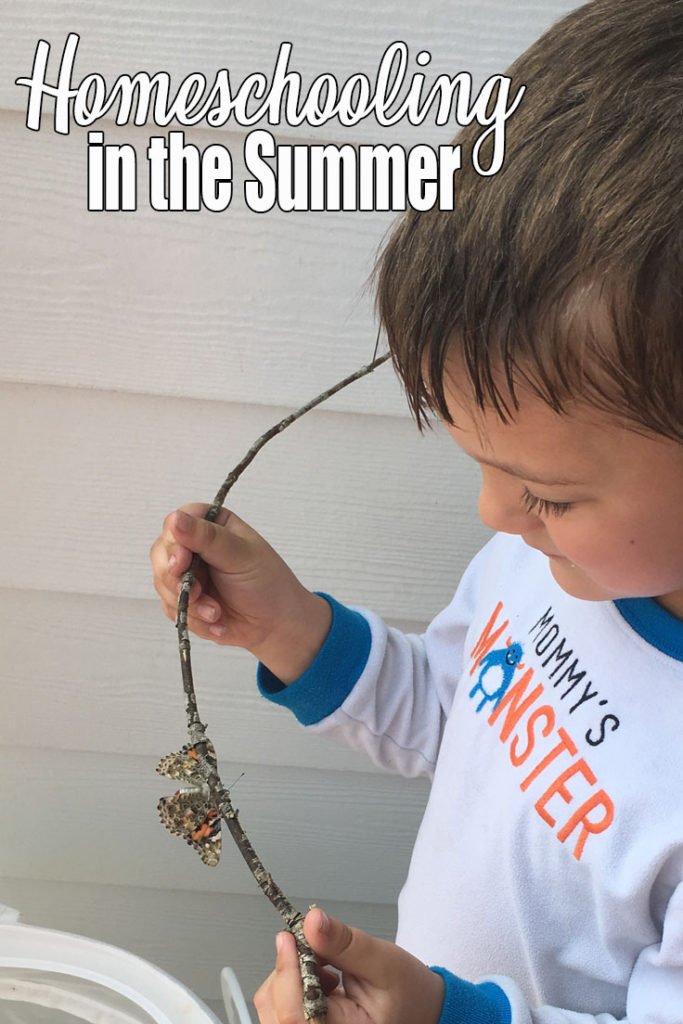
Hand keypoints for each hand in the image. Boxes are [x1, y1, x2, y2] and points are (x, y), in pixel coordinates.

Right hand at [150, 505, 330, 681]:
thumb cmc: (267, 583)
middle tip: (197, 593)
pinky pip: (170, 608)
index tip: (182, 563)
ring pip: (162, 583)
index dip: (173, 543)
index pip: (177, 523)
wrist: (275, 625)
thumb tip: (176, 519)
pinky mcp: (184, 598)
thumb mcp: (241, 555)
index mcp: (211, 525)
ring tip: (216, 613)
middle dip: (175, 579)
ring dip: (188, 604)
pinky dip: (192, 619)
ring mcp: (187, 573)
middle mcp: (195, 546)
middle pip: (162, 553)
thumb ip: (207, 537)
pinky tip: (216, 622)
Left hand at [253, 909, 443, 1023]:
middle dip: (289, 971)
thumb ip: (345, 943)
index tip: (289, 938)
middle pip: (276, 1010)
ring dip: (291, 977)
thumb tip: (312, 923)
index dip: (286, 974)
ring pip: (274, 1007)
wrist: (423, 1010)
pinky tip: (321, 980)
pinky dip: (294, 987)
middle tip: (315, 948)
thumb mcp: (383, 962)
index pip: (295, 1016)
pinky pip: (281, 1009)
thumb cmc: (410, 994)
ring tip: (325, 968)